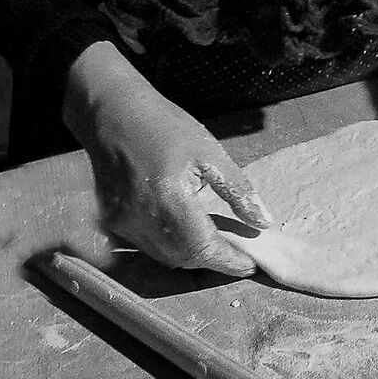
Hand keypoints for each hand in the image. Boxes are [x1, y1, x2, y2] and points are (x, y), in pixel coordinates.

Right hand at [63, 43, 269, 274]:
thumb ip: (238, 191)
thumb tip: (263, 222)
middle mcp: (143, 219)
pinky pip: (147, 245)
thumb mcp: (210, 153)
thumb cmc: (166, 127)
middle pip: (184, 259)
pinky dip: (170, 245)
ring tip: (215, 241)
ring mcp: (124, 222)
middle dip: (213, 260)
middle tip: (237, 251)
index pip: (204, 249)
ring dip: (191, 255)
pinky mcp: (113, 221)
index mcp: (171, 201)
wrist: (114, 114)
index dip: (228, 262)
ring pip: (164, 256)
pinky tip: (185, 229)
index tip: (250, 264)